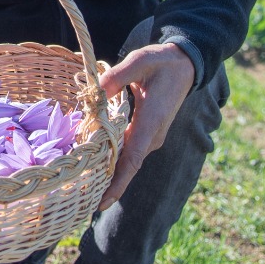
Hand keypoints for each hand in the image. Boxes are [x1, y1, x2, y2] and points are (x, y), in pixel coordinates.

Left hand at [95, 42, 195, 209]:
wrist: (185, 65)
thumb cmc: (162, 62)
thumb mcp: (140, 61)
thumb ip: (118, 75)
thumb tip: (96, 90)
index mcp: (151, 122)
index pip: (133, 160)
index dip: (118, 183)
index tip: (102, 202)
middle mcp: (152, 136)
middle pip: (126, 166)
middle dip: (105, 183)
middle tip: (78, 201)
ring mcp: (150, 137)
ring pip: (126, 160)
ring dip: (107, 172)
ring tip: (81, 187)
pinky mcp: (147, 133)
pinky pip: (128, 151)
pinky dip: (112, 159)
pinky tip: (93, 164)